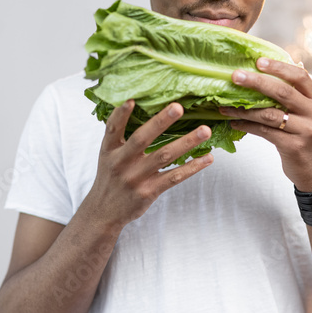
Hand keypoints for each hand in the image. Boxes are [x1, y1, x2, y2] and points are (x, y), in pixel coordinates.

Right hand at [87, 100, 211, 227]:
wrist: (104, 212)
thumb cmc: (111, 178)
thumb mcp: (108, 156)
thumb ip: (120, 137)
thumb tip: (139, 108)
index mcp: (109, 150)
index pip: (113, 128)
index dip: (121, 114)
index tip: (132, 100)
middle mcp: (120, 162)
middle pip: (141, 138)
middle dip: (160, 122)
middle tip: (178, 107)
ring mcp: (135, 178)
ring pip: (163, 156)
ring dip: (186, 142)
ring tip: (205, 131)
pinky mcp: (148, 192)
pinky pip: (174, 177)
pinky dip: (192, 167)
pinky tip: (207, 158)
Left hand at [220, 58, 311, 191]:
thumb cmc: (306, 139)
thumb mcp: (306, 115)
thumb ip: (293, 97)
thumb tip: (262, 75)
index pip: (300, 76)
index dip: (279, 67)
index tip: (258, 61)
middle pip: (283, 92)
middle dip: (256, 82)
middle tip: (236, 76)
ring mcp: (306, 130)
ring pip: (270, 114)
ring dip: (245, 109)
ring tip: (225, 106)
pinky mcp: (294, 146)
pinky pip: (265, 132)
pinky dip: (247, 126)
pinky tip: (234, 122)